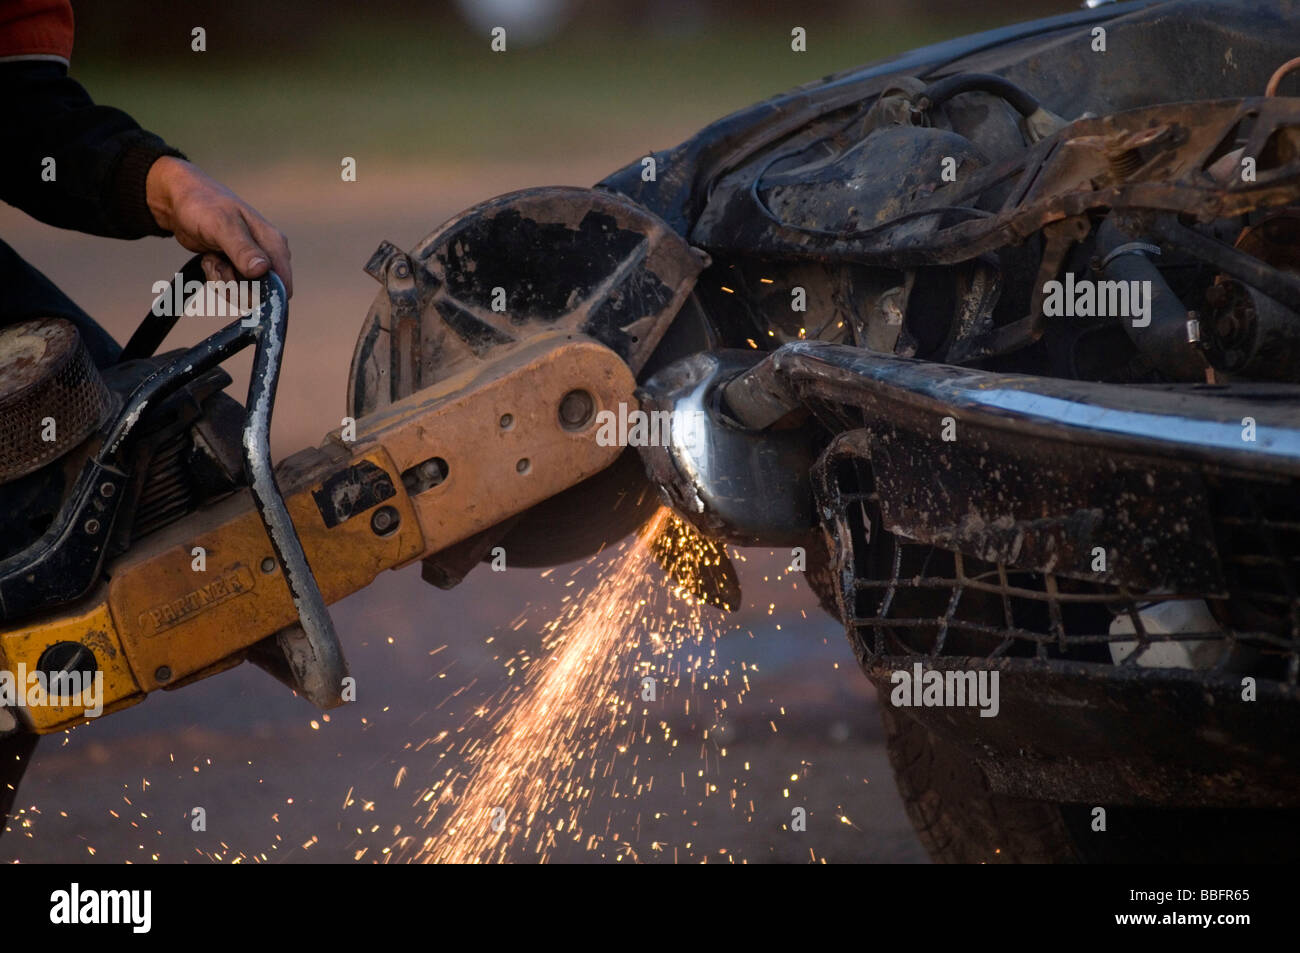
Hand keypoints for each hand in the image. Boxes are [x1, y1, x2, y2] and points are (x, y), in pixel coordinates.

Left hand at [145, 156, 292, 295]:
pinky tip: (209, 258)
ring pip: (242, 292)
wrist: (179, 200)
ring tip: (212, 257)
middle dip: (235, 285)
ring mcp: (251, 262)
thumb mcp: (222, 225)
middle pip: (260, 293)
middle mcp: (267, 255)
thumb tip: (262, 270)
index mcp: (274, 244)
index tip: (236, 282)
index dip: (261, 293)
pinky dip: (215, 277)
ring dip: (221, 280)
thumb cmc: (203, 205)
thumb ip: (242, 249)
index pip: (282, 284)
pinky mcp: (236, 266)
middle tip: (219, 263)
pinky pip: (230, 287)